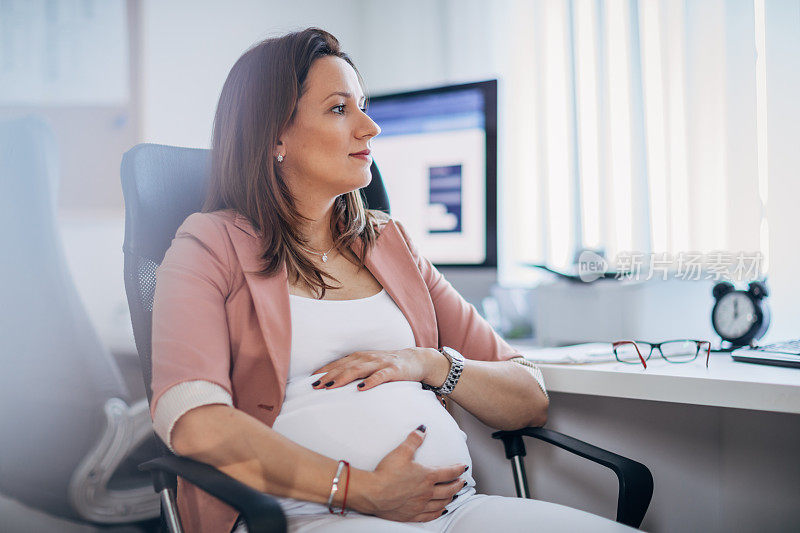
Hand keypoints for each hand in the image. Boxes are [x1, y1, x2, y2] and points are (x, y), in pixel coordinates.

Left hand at [311, 347, 440, 390]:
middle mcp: (368, 357)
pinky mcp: (394, 371)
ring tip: (330, 387)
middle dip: (328, 376)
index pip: (339, 363)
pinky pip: (380, 376)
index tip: (310, 380)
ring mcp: (381, 363)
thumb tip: (334, 383)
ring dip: (343, 378)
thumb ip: (354, 371)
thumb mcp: (370, 365)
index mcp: (361, 356)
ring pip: (358, 370)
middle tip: (315, 387)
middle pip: (345, 366)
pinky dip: (370, 382)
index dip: (324, 371)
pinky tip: (361, 389)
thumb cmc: (389, 365)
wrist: (416, 359)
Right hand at [353, 426, 466, 521]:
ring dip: (450, 499)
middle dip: (457, 485)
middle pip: (448, 490)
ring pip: (441, 503)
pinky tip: (440, 510)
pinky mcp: (411, 514)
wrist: (373, 493)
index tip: (463, 468)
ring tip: (453, 496)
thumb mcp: (401, 452)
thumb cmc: (387, 474)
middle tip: (462, 482)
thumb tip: (422, 429)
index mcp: (427, 476)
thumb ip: (414, 439)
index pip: (448, 473)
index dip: (458, 470)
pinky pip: (430, 515)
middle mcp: (426, 492)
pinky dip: (438, 512)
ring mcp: (420, 505)